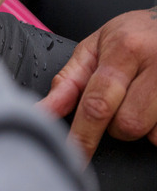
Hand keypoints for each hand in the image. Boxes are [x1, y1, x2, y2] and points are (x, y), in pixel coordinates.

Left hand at [39, 7, 156, 159]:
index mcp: (125, 50)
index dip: (83, 136)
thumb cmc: (132, 34)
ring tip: (139, 100)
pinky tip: (154, 106)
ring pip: (152, 133)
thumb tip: (44, 110)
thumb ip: (68, 80)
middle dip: (116, 124)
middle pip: (128, 125)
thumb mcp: (94, 46)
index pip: (98, 104)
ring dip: (141, 127)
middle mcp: (156, 65)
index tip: (73, 156)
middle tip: (118, 102)